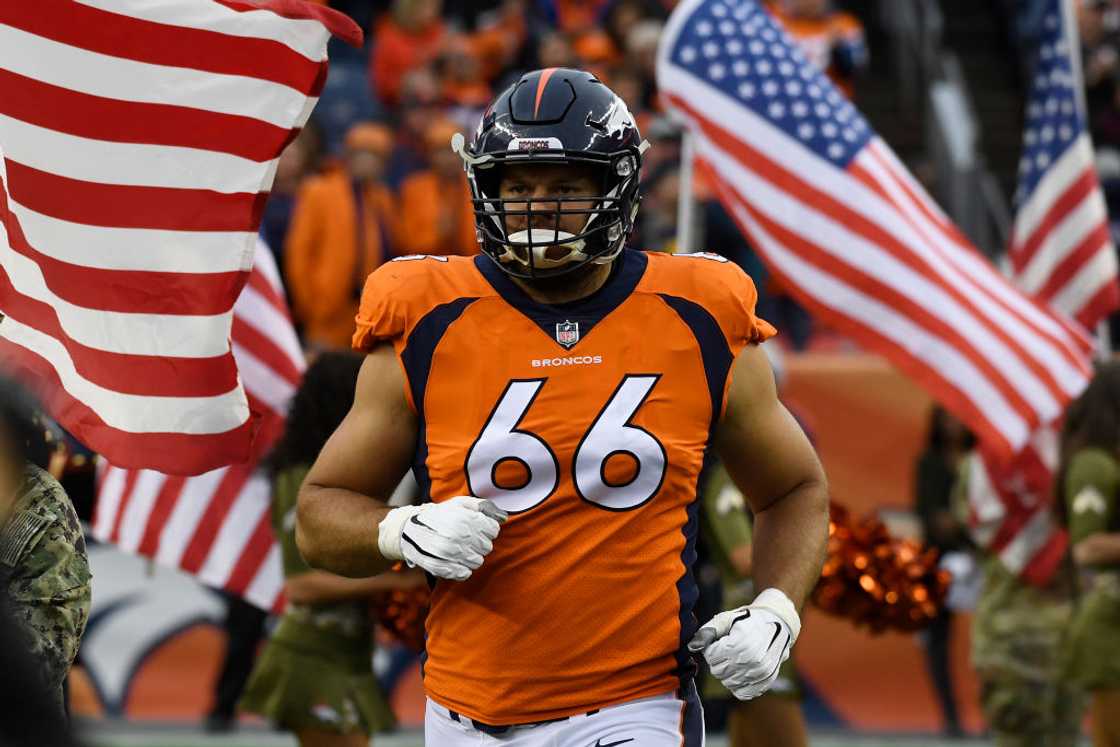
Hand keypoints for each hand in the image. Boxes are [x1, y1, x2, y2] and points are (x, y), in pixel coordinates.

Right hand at [377, 496, 506, 580]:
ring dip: (473, 558)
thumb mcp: (461, 503)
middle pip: (487, 547)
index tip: (479, 529)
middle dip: (481, 544)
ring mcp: (447, 553)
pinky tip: (458, 563)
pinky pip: (462, 574)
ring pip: (477, 562)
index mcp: (464, 518)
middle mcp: (457, 535)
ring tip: (463, 550)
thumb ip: (484, 507)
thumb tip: (504, 517)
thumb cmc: (441, 515)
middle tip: (469, 540)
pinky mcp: (439, 567)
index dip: (488, 530)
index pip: (493, 530)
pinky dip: (463, 571)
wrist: (408, 529)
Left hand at [688, 588, 799, 700]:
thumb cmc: (747, 620)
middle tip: (728, 649)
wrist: (778, 624)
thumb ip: (707, 632)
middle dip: (718, 661)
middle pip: (718, 672)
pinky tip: (741, 671)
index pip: (711, 657)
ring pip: (728, 683)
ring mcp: (761, 673)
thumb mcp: (726, 619)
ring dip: (727, 672)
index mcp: (740, 644)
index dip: (711, 648)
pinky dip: (738, 684)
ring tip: (736, 657)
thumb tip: (691, 647)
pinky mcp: (766, 682)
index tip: (721, 640)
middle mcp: (752, 660)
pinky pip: (743, 693)